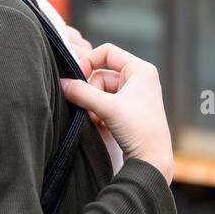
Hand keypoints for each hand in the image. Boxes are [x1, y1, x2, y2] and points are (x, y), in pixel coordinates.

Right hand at [58, 42, 173, 184]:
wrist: (152, 162)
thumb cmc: (139, 131)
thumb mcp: (107, 108)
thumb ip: (82, 93)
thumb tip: (62, 83)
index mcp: (140, 70)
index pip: (107, 51)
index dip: (89, 61)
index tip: (77, 78)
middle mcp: (139, 79)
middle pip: (101, 74)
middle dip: (91, 92)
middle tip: (89, 108)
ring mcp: (133, 95)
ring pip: (100, 91)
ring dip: (93, 105)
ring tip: (98, 120)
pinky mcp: (127, 110)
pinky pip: (104, 103)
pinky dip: (98, 113)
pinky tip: (101, 126)